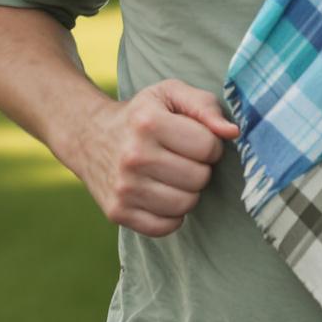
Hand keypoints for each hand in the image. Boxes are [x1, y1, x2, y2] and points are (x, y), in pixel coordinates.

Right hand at [70, 79, 238, 236]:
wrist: (89, 136)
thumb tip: (232, 133)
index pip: (208, 146)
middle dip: (199, 168)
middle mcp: (133, 157)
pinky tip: (162, 195)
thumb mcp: (170, 94)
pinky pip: (165, 227)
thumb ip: (205, 106)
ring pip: (185, 204)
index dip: (209, 144)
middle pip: (199, 178)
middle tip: (183, 159)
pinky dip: (171, 215)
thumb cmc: (141, 115)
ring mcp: (122, 188)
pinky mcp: (117, 212)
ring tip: (172, 176)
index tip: (195, 140)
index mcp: (149, 123)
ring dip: (187, 192)